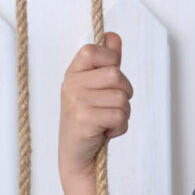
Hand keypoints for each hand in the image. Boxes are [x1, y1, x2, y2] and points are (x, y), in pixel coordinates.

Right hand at [59, 35, 131, 179]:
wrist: (77, 157)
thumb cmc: (89, 121)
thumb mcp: (96, 89)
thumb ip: (106, 63)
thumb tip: (113, 36)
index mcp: (72, 73)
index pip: (94, 51)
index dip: (111, 62)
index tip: (109, 81)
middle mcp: (70, 85)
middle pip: (116, 75)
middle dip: (124, 94)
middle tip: (112, 107)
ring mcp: (75, 102)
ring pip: (121, 97)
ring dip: (123, 114)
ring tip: (107, 122)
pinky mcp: (84, 120)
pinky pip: (119, 115)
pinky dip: (120, 127)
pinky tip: (107, 133)